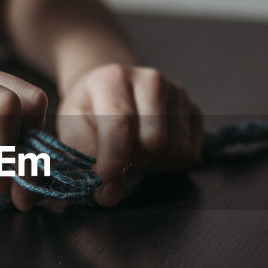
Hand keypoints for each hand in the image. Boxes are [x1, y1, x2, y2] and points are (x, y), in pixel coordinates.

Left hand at [56, 63, 203, 206]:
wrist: (112, 89)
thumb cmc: (91, 110)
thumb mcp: (72, 124)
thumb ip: (82, 152)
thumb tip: (104, 188)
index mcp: (114, 78)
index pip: (120, 123)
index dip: (113, 160)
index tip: (104, 189)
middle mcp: (151, 80)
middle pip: (153, 141)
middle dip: (133, 164)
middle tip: (118, 165)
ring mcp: (177, 93)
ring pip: (175, 149)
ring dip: (153, 164)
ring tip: (135, 155)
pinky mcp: (194, 109)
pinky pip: (190, 152)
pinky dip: (170, 163)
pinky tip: (153, 153)